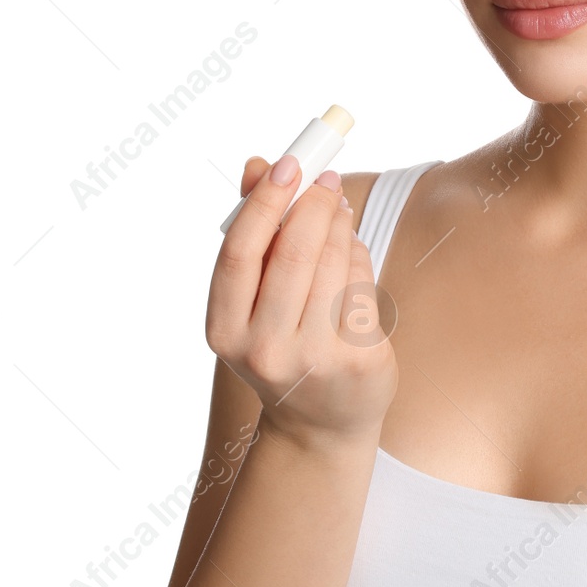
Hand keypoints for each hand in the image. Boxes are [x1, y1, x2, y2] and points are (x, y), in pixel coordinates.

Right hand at [205, 154, 396, 447]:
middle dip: (314, 206)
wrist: (320, 423)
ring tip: (339, 212)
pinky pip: (362, 287)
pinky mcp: (358, 361)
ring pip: (334, 266)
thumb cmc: (283, 344)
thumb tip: (257, 163)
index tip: (288, 164)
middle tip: (326, 180)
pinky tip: (352, 251)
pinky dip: (359, 258)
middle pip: (294, 254)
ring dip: (340, 227)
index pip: (240, 252)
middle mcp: (263, 349)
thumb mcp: (254, 300)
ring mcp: (312, 360)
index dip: (264, 202)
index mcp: (224, 330)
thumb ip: (256, 233)